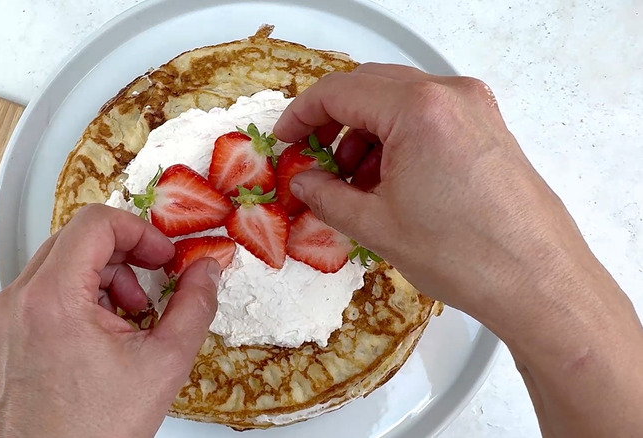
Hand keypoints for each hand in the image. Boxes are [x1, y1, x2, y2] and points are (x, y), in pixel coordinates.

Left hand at [0, 204, 219, 437]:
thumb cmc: (96, 429)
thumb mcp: (163, 363)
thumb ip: (194, 306)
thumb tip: (208, 270)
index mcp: (54, 297)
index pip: (96, 222)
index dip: (140, 231)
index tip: (163, 257)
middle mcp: (21, 297)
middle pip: (78, 238)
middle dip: (125, 255)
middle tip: (154, 283)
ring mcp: (8, 314)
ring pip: (62, 261)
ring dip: (106, 276)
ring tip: (131, 316)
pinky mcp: (8, 330)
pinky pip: (48, 288)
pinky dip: (83, 295)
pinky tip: (106, 331)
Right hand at [275, 63, 619, 326]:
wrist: (539, 282)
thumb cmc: (466, 255)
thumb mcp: (377, 226)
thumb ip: (326, 196)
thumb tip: (302, 182)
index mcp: (418, 110)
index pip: (339, 91)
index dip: (301, 115)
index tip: (286, 141)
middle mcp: (450, 95)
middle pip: (370, 87)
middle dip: (333, 122)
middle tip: (311, 159)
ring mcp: (475, 109)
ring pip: (399, 102)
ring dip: (365, 133)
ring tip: (352, 182)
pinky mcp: (488, 128)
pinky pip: (428, 117)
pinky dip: (398, 140)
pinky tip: (388, 182)